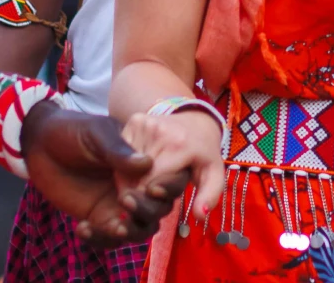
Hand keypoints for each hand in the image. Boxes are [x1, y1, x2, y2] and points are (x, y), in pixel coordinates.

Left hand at [22, 101, 179, 246]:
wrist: (39, 144)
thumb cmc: (73, 130)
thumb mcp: (97, 134)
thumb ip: (118, 149)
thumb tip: (146, 164)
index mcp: (146, 161)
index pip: (171, 178)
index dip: (170, 186)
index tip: (153, 187)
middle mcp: (138, 185)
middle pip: (160, 208)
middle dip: (148, 211)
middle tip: (125, 201)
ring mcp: (119, 204)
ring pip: (140, 229)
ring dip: (131, 232)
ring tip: (111, 226)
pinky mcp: (99, 218)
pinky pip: (109, 238)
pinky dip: (101, 240)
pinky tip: (82, 228)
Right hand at [121, 107, 226, 221]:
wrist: (195, 119)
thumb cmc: (203, 152)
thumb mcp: (213, 174)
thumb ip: (209, 195)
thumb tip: (200, 215)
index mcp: (180, 146)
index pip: (151, 184)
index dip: (150, 200)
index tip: (154, 202)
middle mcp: (159, 131)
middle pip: (136, 177)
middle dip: (140, 192)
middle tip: (149, 194)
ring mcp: (144, 124)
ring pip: (125, 166)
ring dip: (130, 180)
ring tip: (144, 181)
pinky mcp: (133, 121)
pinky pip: (121, 154)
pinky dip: (125, 166)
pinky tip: (137, 168)